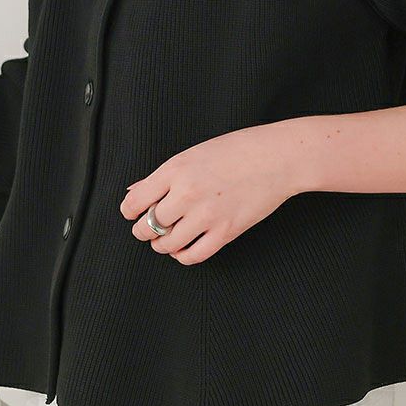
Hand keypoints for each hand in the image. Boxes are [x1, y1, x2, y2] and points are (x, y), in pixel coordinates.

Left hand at [118, 120, 302, 264]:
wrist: (275, 157)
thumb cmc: (236, 149)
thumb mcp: (193, 154)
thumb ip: (161, 176)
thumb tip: (133, 192)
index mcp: (176, 169)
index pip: (135, 202)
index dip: (130, 211)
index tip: (133, 213)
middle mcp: (187, 193)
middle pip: (149, 225)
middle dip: (143, 230)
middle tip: (146, 228)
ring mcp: (207, 215)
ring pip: (167, 244)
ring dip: (161, 245)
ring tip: (165, 238)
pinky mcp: (225, 232)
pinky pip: (193, 256)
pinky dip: (182, 256)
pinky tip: (183, 248)